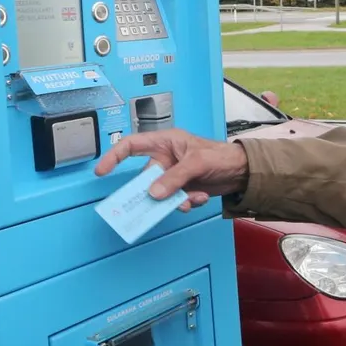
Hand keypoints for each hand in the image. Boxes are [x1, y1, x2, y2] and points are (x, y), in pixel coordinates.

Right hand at [94, 128, 249, 210]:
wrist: (242, 171)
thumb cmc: (222, 155)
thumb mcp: (197, 162)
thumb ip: (175, 177)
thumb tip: (154, 192)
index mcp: (165, 142)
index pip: (132, 145)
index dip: (114, 156)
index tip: (102, 170)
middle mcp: (166, 159)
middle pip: (144, 178)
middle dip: (151, 192)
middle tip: (150, 203)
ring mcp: (173, 175)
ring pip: (160, 194)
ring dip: (172, 200)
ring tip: (189, 199)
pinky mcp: (182, 189)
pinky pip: (173, 200)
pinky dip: (186, 202)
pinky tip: (200, 197)